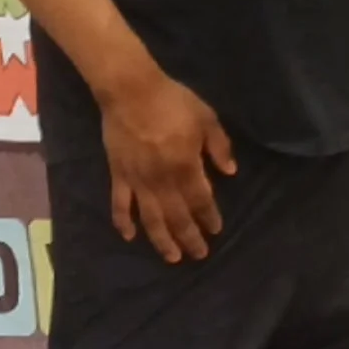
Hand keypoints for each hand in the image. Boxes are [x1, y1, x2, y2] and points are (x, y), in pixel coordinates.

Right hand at [99, 72, 236, 261]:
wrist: (130, 90)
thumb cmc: (172, 101)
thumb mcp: (206, 118)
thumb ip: (219, 146)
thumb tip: (230, 172)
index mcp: (186, 166)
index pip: (201, 200)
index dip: (209, 217)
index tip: (216, 230)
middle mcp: (162, 179)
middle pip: (178, 216)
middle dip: (190, 237)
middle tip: (199, 255)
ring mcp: (138, 180)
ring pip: (151, 218)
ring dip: (162, 240)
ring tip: (172, 257)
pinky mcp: (118, 175)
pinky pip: (120, 204)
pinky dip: (123, 222)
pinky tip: (130, 237)